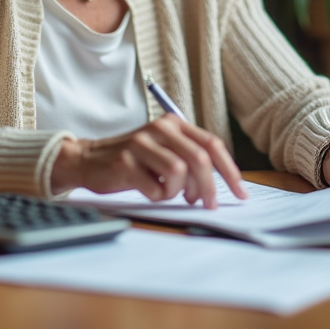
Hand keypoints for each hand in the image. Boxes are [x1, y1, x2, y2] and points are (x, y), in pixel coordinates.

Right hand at [51, 115, 247, 207]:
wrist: (88, 159)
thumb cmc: (133, 160)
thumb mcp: (164, 149)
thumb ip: (190, 157)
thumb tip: (222, 184)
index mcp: (174, 123)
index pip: (212, 145)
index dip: (230, 171)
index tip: (240, 193)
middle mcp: (160, 129)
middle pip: (200, 159)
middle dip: (210, 188)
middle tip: (209, 205)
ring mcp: (141, 144)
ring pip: (179, 173)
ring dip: (179, 192)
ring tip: (170, 193)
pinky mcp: (126, 163)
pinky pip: (156, 188)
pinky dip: (159, 196)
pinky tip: (150, 191)